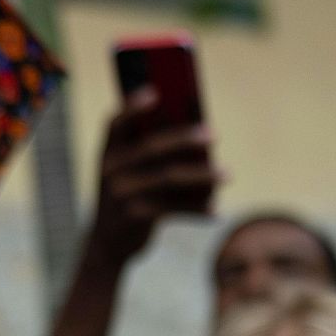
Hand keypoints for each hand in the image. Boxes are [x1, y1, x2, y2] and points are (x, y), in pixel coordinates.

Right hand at [86, 89, 221, 266]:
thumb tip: (198, 130)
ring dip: (203, 175)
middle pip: (151, 148)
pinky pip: (173, 208)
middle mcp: (110, 170)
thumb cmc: (128, 196)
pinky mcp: (134, 217)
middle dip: (184, 138)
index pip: (116, 123)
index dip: (133, 107)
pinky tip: (216, 209)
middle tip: (214, 134)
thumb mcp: (128, 172)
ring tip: (227, 175)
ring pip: (168, 178)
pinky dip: (197, 208)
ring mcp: (120, 194)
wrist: (107, 243)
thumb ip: (150, 150)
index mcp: (107, 152)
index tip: (156, 92)